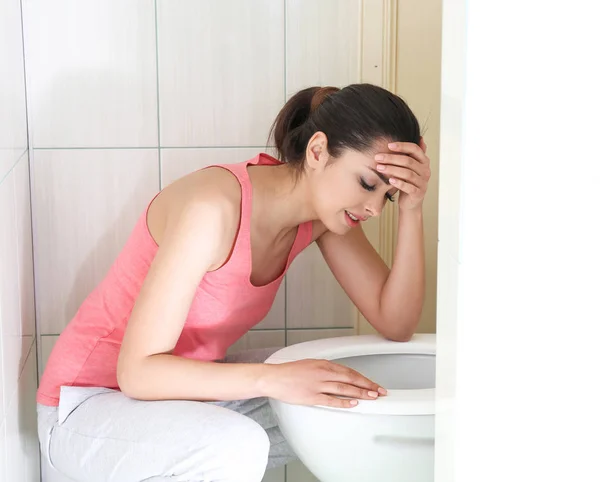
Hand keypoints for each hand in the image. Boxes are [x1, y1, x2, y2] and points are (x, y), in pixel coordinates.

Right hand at [261, 359, 387, 408]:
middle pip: (351, 379)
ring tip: (372, 397)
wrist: (274, 377)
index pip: (350, 371)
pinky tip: (353, 403)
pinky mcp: (312, 397)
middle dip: (368, 386)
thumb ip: (326, 369)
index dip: (364, 378)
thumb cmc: (290, 371)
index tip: (374, 384)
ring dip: (360, 393)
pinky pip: (331, 400)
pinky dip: (344, 402)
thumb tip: (340, 376)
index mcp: (324, 364)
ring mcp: (318, 385)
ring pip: (344, 389)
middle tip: (379, 391)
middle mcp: (323, 373)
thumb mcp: (311, 364)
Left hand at [374, 137, 430, 210]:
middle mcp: (426, 171)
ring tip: (380, 168)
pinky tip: (389, 180)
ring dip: (392, 170)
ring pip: (407, 174)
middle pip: (408, 161)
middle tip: (378, 157)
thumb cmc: (408, 182)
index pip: (415, 149)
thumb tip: (420, 137)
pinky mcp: (418, 193)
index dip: (402, 146)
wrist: (411, 202)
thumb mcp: (411, 167)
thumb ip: (413, 154)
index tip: (388, 145)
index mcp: (424, 161)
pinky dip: (399, 183)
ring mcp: (423, 182)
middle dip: (391, 158)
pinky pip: (408, 187)